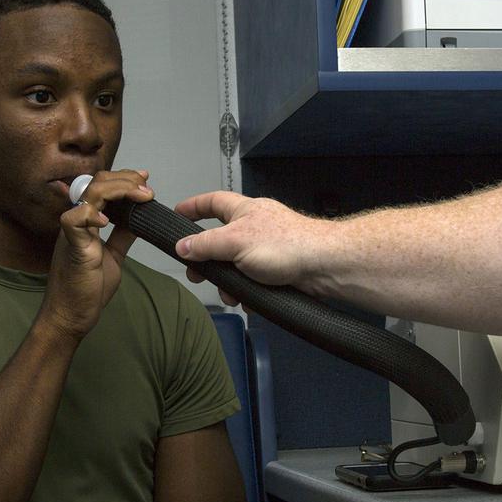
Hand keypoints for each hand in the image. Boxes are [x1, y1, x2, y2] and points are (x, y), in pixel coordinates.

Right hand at [41, 170, 153, 339]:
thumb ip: (122, 235)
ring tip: (141, 195)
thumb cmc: (87, 289)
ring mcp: (72, 233)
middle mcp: (77, 222)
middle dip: (125, 180)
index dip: (122, 178)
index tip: (144, 178)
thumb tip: (139, 219)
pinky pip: (73, 220)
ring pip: (90, 194)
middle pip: (97, 183)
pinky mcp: (71, 247)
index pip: (101, 187)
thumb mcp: (113, 256)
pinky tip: (108, 220)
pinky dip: (91, 214)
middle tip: (147, 188)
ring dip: (119, 190)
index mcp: (85, 222)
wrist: (71, 315)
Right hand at [174, 192, 330, 304]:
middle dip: (209, 259)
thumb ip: (206, 244)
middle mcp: (255, 226)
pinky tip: (249, 300)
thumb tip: (182, 246)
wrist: (324, 267)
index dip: (193, 207)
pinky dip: (248, 290)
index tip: (177, 214)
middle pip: (221, 240)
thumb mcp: (235, 242)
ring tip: (230, 295)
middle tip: (197, 274)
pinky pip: (253, 279)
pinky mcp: (278, 268)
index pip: (212, 202)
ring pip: (236, 264)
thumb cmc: (284, 246)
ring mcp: (267, 248)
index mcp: (245, 211)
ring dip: (229, 281)